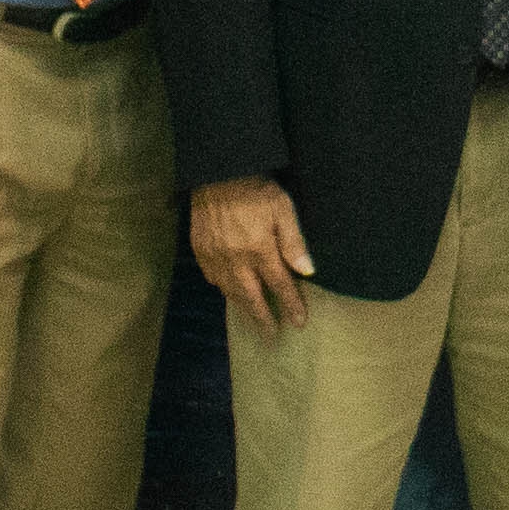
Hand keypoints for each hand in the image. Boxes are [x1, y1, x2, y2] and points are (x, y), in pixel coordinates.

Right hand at [192, 175, 314, 331]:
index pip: (279, 286)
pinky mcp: (200, 250)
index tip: (298, 323)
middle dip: (262, 319)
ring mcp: (215, 257)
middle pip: (251, 297)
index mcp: (260, 250)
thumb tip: (308, 272)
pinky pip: (213, 277)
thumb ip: (294, 243)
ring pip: (230, 291)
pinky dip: (223, 287)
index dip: (290, 305)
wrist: (218, 172)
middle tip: (270, 337)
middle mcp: (236, 260)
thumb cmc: (257, 190)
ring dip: (242, 307)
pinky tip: (229, 289)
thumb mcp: (283, 210)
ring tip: (252, 318)